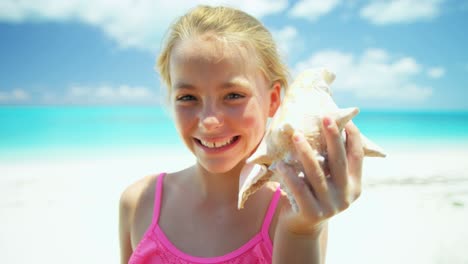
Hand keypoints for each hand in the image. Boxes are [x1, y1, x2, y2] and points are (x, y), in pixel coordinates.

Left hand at [276, 117, 363, 235]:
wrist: (301, 227)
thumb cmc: (313, 194)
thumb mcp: (328, 180)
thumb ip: (330, 163)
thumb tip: (324, 126)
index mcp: (354, 185)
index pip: (357, 157)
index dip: (353, 137)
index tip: (345, 119)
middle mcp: (346, 196)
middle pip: (339, 162)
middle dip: (333, 138)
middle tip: (326, 118)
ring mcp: (330, 207)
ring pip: (317, 174)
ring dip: (306, 153)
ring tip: (297, 136)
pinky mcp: (312, 213)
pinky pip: (299, 189)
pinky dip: (290, 175)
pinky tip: (281, 163)